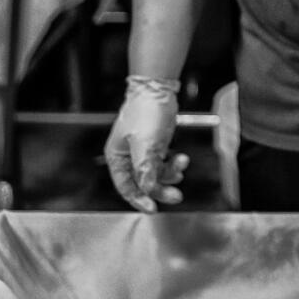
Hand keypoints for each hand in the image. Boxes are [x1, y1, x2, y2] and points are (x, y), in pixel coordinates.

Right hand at [104, 75, 189, 211]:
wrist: (157, 90)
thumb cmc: (144, 112)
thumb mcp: (144, 143)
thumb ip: (145, 168)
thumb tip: (146, 189)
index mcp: (116, 158)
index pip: (126, 187)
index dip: (138, 199)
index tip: (152, 208)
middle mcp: (128, 158)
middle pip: (144, 184)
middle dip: (161, 189)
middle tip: (176, 196)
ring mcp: (143, 153)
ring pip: (157, 175)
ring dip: (171, 174)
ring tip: (182, 164)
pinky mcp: (155, 148)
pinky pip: (164, 165)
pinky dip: (174, 165)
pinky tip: (182, 159)